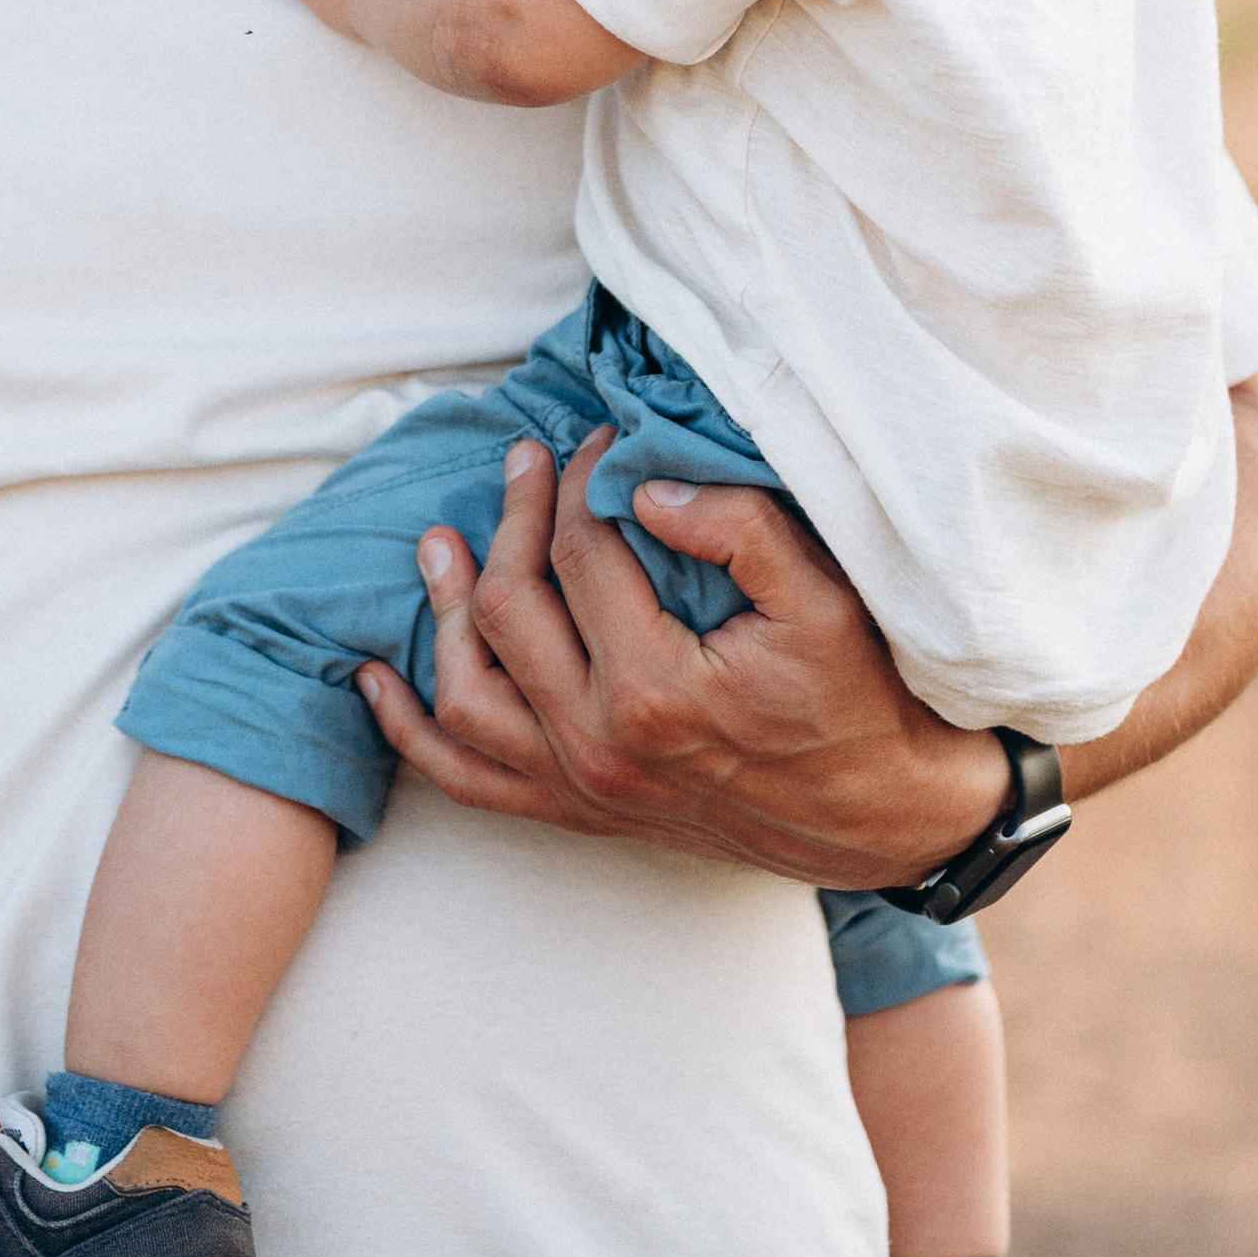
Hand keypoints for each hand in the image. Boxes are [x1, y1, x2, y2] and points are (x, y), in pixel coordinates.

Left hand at [358, 431, 1006, 886]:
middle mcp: (603, 747)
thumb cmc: (860, 698)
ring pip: (469, 693)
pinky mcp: (580, 813)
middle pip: (512, 610)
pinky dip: (411, 732)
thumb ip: (740, 529)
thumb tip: (639, 488)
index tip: (599, 440)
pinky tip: (375, 682)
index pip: (582, 554)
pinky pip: (468, 780)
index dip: (580, 482)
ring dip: (443, 613)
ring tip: (438, 543)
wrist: (883, 816)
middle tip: (523, 460)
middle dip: (510, 520)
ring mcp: (584, 788)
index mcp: (657, 689)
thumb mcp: (827, 599)